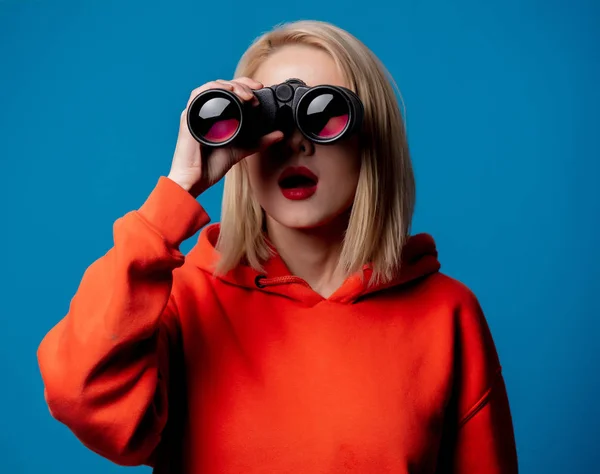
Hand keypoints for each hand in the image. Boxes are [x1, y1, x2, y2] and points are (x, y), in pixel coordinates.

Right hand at [167, 77, 283, 196]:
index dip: (244, 85)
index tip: (260, 88)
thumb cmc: (211, 165)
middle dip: (241, 83)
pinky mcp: (189, 117)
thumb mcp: (242, 149)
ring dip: (230, 85)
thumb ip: (260, 141)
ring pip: (211, 86)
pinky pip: (198, 95)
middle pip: (222, 85)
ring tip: (245, 94)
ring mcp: (196, 113)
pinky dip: (213, 89)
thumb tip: (279, 135)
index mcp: (216, 115)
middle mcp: (205, 111)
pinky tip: (228, 92)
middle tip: (255, 90)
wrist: (196, 179)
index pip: (229, 91)